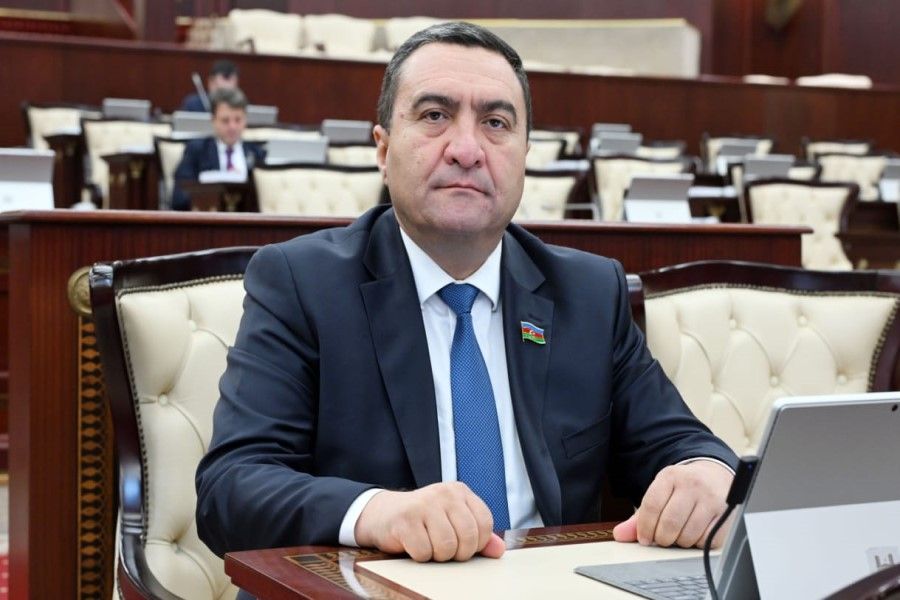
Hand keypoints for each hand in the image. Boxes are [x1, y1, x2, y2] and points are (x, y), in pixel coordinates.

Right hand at [355, 481, 505, 561]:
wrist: (382, 514)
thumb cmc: (423, 521)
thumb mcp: (452, 522)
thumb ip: (477, 535)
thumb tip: (499, 550)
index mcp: (459, 491)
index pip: (485, 523)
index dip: (477, 543)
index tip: (463, 544)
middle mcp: (443, 493)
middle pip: (468, 537)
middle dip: (458, 553)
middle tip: (445, 549)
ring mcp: (423, 504)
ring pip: (446, 547)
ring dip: (438, 556)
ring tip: (428, 545)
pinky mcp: (405, 520)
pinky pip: (424, 552)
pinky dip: (420, 556)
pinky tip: (413, 544)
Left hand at [613, 461, 733, 548]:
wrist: (714, 476)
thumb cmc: (681, 490)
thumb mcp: (660, 494)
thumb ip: (639, 516)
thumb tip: (619, 535)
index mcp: (670, 476)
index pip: (651, 506)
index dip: (645, 527)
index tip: (644, 538)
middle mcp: (692, 485)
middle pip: (670, 523)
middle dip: (662, 538)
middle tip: (663, 538)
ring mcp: (711, 499)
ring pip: (688, 535)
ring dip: (680, 542)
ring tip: (679, 534)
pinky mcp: (726, 514)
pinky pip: (707, 541)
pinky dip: (698, 543)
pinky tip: (696, 533)